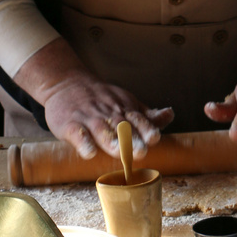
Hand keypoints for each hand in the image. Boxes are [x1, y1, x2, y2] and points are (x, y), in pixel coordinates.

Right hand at [13, 38, 173, 159]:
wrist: (66, 83)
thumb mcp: (125, 101)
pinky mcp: (70, 125)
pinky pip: (77, 134)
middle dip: (132, 139)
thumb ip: (146, 114)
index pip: (137, 119)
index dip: (146, 128)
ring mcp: (89, 119)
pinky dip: (84, 143)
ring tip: (120, 153)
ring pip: (101, 131)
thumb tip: (170, 115)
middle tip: (141, 151)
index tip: (154, 138)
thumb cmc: (101, 98)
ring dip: (111, 142)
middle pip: (121, 127)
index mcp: (124, 109)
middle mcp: (108, 113)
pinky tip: (90, 153)